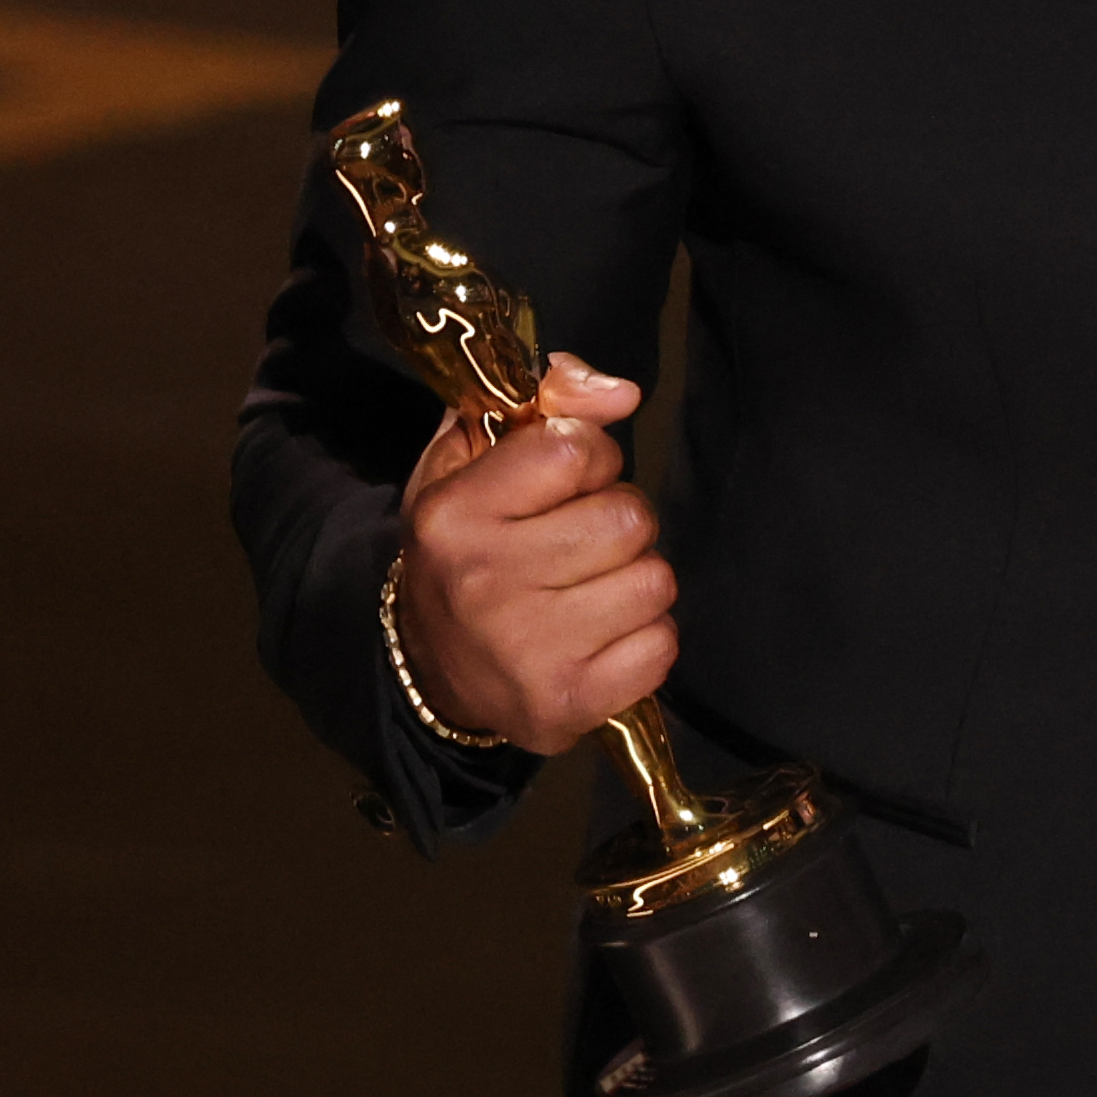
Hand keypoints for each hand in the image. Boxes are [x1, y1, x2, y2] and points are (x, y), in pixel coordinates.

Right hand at [391, 354, 669, 753]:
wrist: (434, 672)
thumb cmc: (465, 551)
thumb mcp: (473, 462)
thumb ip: (546, 401)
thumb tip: (624, 394)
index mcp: (455, 515)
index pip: (577, 450)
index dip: (591, 459)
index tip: (566, 484)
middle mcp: (485, 583)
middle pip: (629, 518)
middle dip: (619, 523)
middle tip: (580, 544)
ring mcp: (529, 650)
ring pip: (655, 581)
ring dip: (635, 580)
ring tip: (590, 591)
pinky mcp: (569, 702)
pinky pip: (662, 646)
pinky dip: (645, 640)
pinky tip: (601, 638)